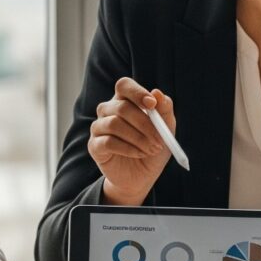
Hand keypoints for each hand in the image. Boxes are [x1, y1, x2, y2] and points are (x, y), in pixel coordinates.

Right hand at [88, 78, 176, 204]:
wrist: (143, 175)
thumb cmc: (154, 147)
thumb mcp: (166, 129)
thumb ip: (164, 109)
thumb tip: (157, 92)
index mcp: (125, 100)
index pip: (124, 85)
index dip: (137, 93)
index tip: (152, 105)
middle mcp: (108, 110)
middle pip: (121, 107)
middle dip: (144, 124)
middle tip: (160, 140)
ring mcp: (99, 127)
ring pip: (114, 124)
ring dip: (138, 138)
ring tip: (151, 149)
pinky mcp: (94, 145)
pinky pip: (108, 142)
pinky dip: (128, 148)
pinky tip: (139, 154)